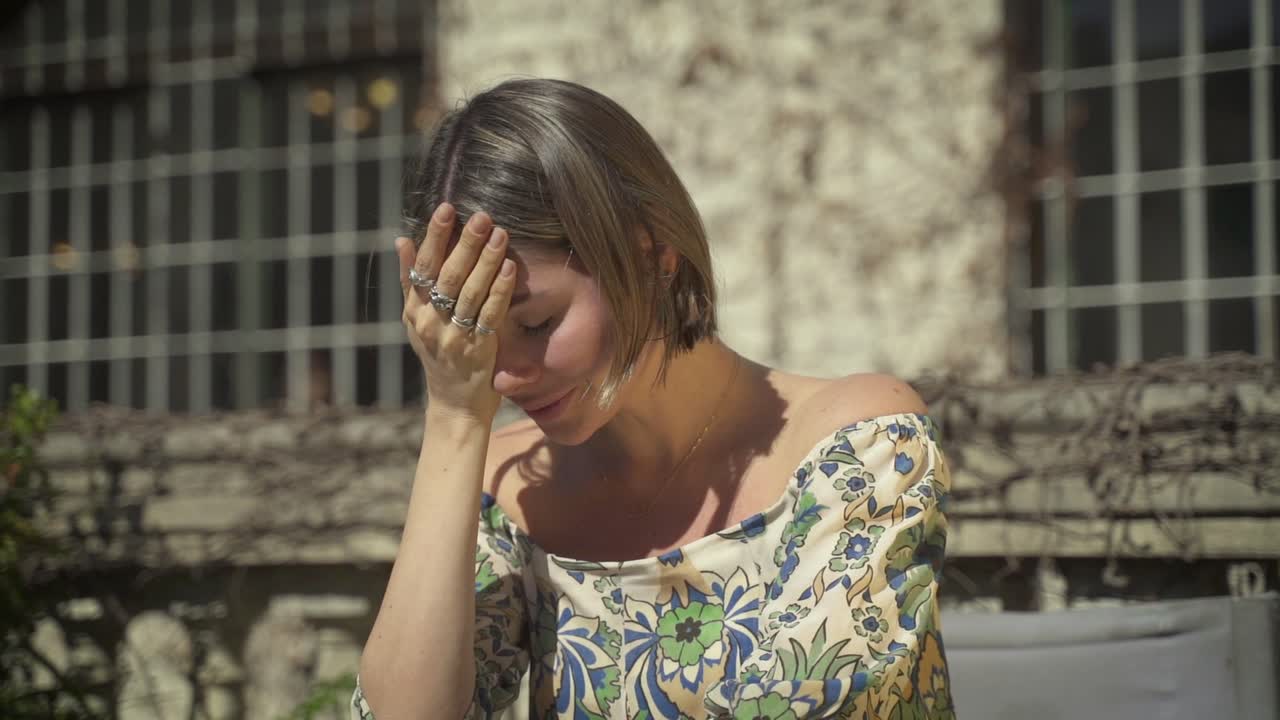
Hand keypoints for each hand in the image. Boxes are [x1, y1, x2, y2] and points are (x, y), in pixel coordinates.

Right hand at [398, 203, 515, 422]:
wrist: (453, 405)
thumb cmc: (438, 355)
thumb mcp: (416, 319)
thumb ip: (410, 280)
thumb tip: (402, 238)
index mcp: (414, 311)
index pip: (422, 267)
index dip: (434, 236)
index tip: (445, 208)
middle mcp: (429, 323)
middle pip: (446, 276)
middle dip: (463, 243)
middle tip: (480, 215)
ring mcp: (453, 337)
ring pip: (469, 293)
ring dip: (485, 261)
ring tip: (499, 233)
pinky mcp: (477, 350)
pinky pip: (490, 315)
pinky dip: (499, 290)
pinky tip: (510, 268)